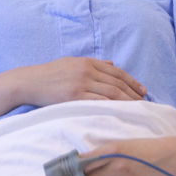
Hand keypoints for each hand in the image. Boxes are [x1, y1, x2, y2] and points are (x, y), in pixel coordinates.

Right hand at [17, 58, 145, 106]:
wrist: (31, 81)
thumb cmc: (51, 74)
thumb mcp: (72, 63)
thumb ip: (93, 63)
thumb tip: (112, 63)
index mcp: (87, 61)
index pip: (115, 71)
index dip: (131, 81)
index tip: (143, 91)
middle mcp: (87, 70)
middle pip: (116, 82)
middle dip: (132, 93)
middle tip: (145, 103)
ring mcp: (81, 83)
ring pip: (111, 93)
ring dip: (126, 102)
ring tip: (137, 110)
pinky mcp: (75, 96)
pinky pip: (98, 102)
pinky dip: (111, 108)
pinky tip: (119, 114)